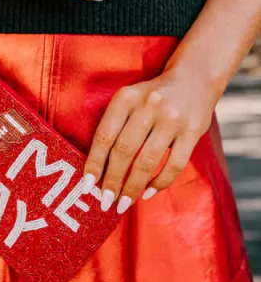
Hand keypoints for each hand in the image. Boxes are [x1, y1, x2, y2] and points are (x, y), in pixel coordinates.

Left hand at [81, 68, 220, 212]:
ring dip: (133, 187)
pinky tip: (149, 192)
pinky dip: (160, 182)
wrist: (195, 78)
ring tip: (124, 203)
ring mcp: (172, 118)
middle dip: (112, 181)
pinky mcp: (193, 131)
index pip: (104, 135)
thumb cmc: (152, 97)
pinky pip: (175, 164)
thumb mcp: (129, 100)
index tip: (87, 186)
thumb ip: (115, 126)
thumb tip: (98, 169)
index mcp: (126, 97)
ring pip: (148, 161)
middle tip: (105, 202)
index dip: (95, 163)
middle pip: (124, 151)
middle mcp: (148, 105)